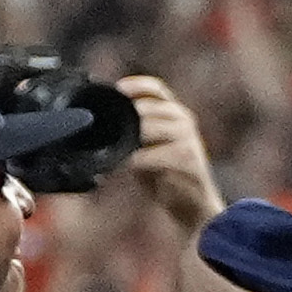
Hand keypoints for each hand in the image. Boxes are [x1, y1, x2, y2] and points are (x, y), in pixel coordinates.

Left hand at [115, 73, 225, 228]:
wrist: (194, 206)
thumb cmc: (167, 174)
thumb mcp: (150, 145)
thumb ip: (135, 127)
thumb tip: (98, 119)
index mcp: (174, 112)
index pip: (154, 88)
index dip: (134, 86)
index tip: (115, 91)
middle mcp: (183, 120)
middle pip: (145, 107)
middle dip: (123, 119)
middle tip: (103, 132)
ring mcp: (187, 138)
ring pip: (147, 128)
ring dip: (127, 139)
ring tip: (113, 150)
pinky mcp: (186, 159)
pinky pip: (149, 155)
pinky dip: (132, 161)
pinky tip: (122, 166)